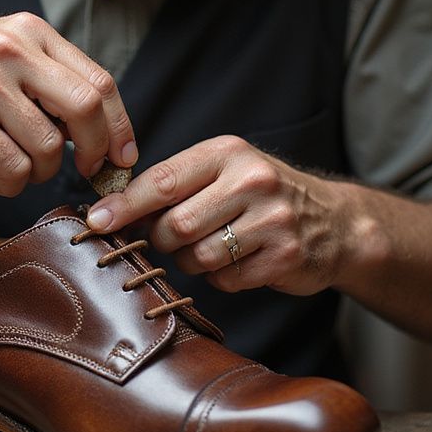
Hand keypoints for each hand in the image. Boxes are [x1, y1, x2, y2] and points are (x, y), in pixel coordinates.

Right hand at [0, 12, 137, 196]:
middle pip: (85, 109)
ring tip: (19, 168)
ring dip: (42, 171)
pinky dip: (11, 184)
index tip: (123, 154)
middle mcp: (11, 52)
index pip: (98, 80)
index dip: (120, 124)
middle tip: (87, 169)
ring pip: (49, 147)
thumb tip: (101, 127)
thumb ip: (48, 75)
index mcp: (29, 32)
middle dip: (97, 150)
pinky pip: (12, 169)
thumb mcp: (1, 48)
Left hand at [84, 135, 357, 294]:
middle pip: (175, 226)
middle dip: (161, 239)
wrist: (335, 222)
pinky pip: (226, 280)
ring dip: (191, 261)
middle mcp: (252, 180)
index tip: (96, 221)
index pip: (162, 180)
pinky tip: (239, 260)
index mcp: (228, 152)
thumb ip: (174, 184)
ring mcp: (272, 219)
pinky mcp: (285, 257)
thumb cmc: (260, 194)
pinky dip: (222, 277)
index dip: (124, 205)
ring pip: (197, 257)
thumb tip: (111, 209)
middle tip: (170, 237)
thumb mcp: (223, 171)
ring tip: (212, 246)